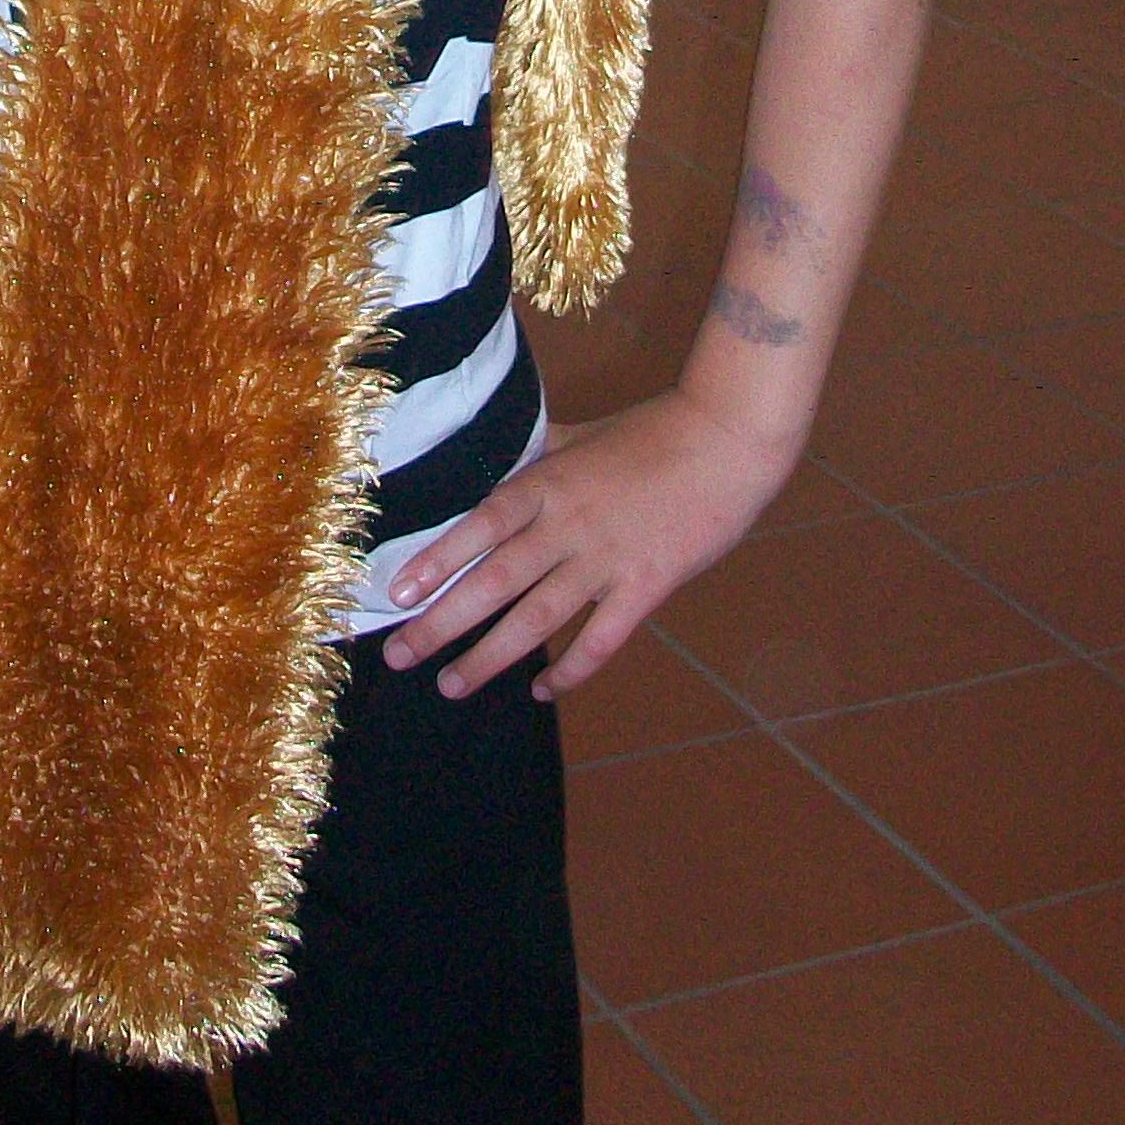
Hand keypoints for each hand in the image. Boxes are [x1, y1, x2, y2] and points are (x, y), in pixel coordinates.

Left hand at [383, 390, 792, 703]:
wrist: (728, 439)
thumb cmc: (654, 432)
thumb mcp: (582, 435)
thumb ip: (539, 453)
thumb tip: (499, 455)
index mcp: (548, 482)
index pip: (480, 525)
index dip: (436, 559)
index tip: (396, 593)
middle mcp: (569, 524)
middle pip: (494, 580)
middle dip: (442, 622)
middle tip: (400, 656)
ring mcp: (608, 558)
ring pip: (537, 617)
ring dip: (490, 656)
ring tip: (452, 685)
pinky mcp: (647, 586)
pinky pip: (601, 639)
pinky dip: (571, 669)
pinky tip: (542, 691)